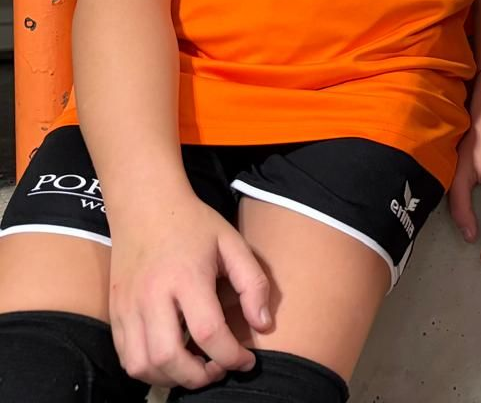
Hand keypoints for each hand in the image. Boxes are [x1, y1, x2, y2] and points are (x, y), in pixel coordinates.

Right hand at [107, 191, 272, 388]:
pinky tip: (171, 359)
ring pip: (141, 365)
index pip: (207, 332)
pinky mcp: (114, 313)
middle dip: (198, 377)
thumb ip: (253, 284)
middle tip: (219, 369)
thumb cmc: (194, 224)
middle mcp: (151, 297)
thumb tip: (263, 325)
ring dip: (171, 378)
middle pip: (168, 357)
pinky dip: (148, 369)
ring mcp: (127, 307)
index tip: (247, 361)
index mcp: (186, 278)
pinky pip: (125, 357)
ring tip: (196, 368)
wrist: (144, 206)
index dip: (230, 356)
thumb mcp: (233, 243)